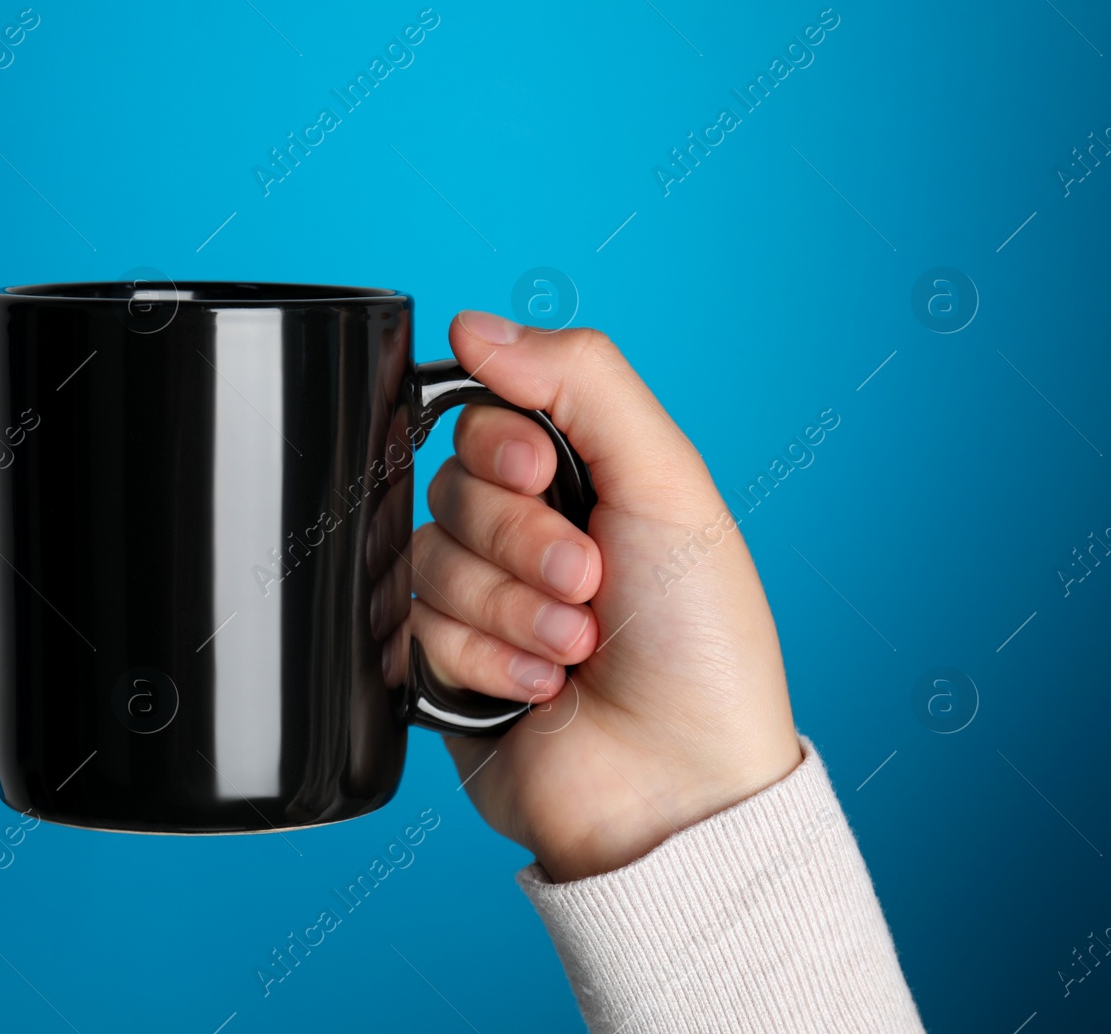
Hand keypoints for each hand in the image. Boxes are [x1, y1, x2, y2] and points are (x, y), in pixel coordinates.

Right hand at [382, 311, 803, 881]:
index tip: (548, 471)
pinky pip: (412, 631)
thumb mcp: (668, 483)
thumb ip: (580, 381)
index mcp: (579, 482)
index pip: (484, 415)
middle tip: (589, 582)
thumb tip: (474, 325)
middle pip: (451, 486)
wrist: (680, 786)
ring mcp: (482, 605)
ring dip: (511, 608)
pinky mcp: (444, 670)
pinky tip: (541, 689)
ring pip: (427, 560)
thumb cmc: (699, 644)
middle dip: (521, 540)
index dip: (501, 441)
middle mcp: (524, 537)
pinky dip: (485, 659)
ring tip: (577, 648)